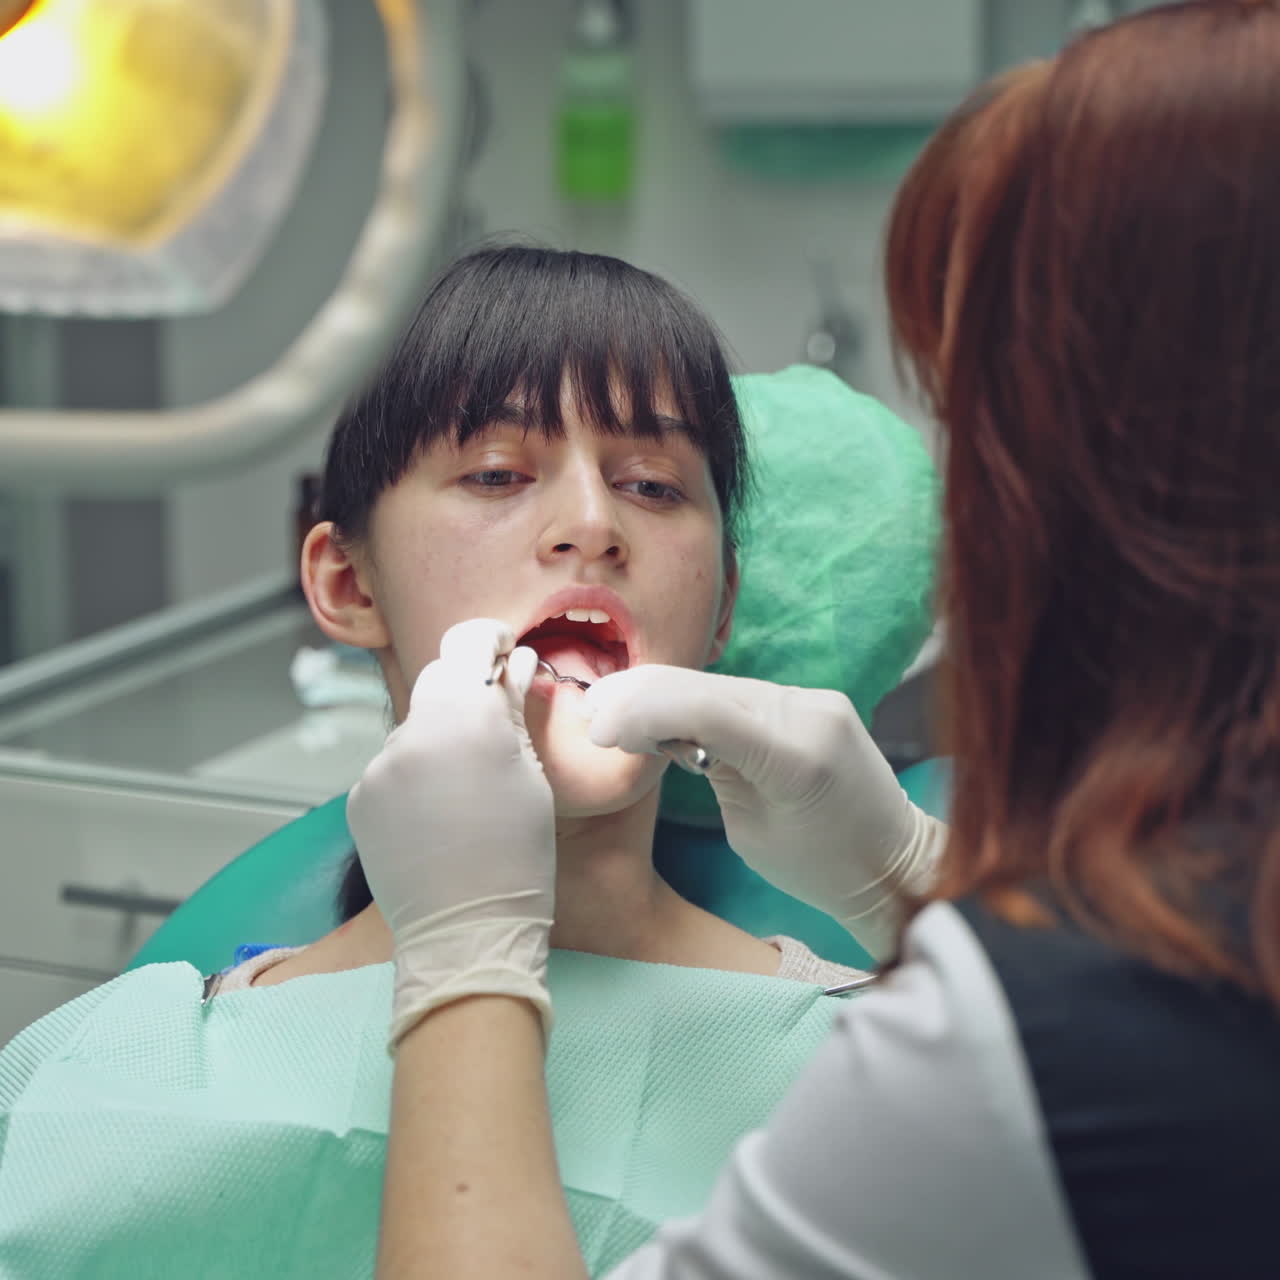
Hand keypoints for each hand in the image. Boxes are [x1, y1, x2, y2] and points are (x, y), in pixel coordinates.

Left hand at [346, 618, 555, 1051]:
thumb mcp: (531, 775)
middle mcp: (413, 729)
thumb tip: (513, 666)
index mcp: (467, 716)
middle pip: (438, 681)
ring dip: (439, 741)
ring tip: (467, 792)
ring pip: (415, 729)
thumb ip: (513, 710)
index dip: (487, 640)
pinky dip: (414, 779)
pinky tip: (438, 816)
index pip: (467, 644)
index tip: (501, 649)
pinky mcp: (359, 796)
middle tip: (494, 722)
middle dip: (464, 693)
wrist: (467, 930)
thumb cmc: (519, 854)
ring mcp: (380, 764)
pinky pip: (392, 769)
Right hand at [584, 666, 946, 958]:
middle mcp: (809, 712)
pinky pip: (740, 691)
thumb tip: (660, 729)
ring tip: (611, 711)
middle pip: (704, 686)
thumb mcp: (748, 831)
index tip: (597, 732)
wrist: (894, 862)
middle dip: (640, 696)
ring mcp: (813, 699)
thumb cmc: (820, 868)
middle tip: (589, 716)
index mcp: (797, 756)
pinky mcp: (812, 699)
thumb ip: (710, 770)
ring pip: (717, 683)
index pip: (704, 709)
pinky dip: (695, 700)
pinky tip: (660, 710)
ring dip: (662, 694)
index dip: (641, 712)